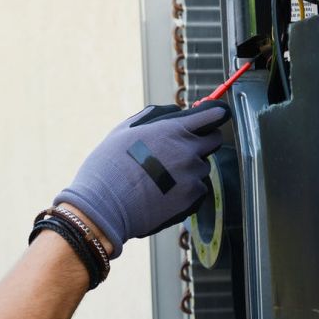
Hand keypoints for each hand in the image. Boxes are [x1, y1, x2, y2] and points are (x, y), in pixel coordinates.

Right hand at [54, 103, 228, 256]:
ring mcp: (192, 176)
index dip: (214, 115)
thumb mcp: (126, 130)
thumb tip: (174, 112)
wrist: (104, 206)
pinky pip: (198, 189)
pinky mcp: (192, 198)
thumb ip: (154, 117)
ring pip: (202, 167)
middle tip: (181, 149)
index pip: (213, 115)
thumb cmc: (108, 166)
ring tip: (162, 177)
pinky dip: (187, 190)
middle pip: (214, 140)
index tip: (213, 117)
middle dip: (203, 141)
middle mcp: (188, 151)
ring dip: (190, 168)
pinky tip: (164, 193)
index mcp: (174, 130)